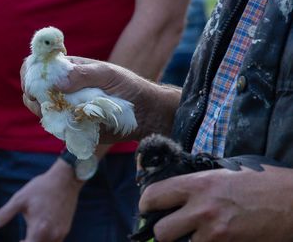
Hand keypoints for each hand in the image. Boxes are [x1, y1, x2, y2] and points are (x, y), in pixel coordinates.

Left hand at [0, 160, 82, 241]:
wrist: (65, 180)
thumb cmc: (41, 188)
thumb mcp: (20, 199)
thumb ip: (4, 214)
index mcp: (39, 229)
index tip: (18, 240)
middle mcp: (52, 235)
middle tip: (21, 239)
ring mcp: (61, 233)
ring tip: (27, 238)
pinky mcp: (66, 229)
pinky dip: (46, 241)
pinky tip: (40, 232)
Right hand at [21, 57, 178, 141]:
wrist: (143, 114)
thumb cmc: (127, 87)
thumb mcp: (107, 74)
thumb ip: (83, 74)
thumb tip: (57, 81)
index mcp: (67, 69)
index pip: (37, 66)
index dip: (29, 71)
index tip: (31, 81)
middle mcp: (61, 88)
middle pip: (32, 90)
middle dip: (32, 95)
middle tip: (42, 101)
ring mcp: (64, 107)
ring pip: (41, 110)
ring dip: (44, 111)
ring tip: (60, 112)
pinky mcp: (71, 125)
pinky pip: (55, 127)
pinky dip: (58, 126)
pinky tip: (72, 123)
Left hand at [139, 166, 292, 241]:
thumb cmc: (262, 183)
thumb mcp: (224, 173)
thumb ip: (197, 184)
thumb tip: (175, 193)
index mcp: (198, 184)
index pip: (153, 195)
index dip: (146, 205)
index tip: (148, 209)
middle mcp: (202, 208)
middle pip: (160, 231)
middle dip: (163, 232)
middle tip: (170, 229)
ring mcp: (214, 232)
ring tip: (194, 235)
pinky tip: (214, 239)